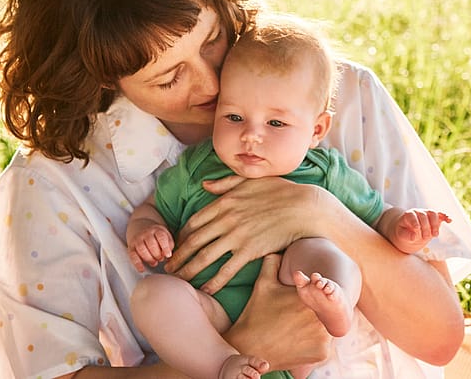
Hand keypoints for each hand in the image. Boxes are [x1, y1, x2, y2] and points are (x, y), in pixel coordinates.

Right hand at [127, 221, 173, 272]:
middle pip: (151, 244)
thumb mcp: (166, 236)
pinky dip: (137, 263)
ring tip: (154, 262)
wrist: (141, 227)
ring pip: (142, 250)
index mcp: (157, 230)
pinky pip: (132, 255)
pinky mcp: (131, 247)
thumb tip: (168, 256)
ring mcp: (137, 240)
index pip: (161, 237)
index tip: (168, 255)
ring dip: (149, 259)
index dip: (165, 247)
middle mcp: (146, 233)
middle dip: (157, 255)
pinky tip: (142, 269)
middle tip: (160, 259)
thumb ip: (169, 245)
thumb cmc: (157, 236)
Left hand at [165, 176, 337, 292]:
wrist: (303, 207)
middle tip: (166, 268)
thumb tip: (204, 185)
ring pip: (204, 257)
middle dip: (177, 257)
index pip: (194, 222)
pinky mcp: (250, 251)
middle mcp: (226, 220)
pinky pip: (226, 270)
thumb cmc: (280, 191)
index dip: (181, 236)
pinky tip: (205, 290)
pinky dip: (213, 281)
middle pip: (193, 242)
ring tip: (178, 281)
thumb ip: (224, 183)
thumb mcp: (249, 181)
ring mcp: (237, 237)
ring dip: (188, 271)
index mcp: (224, 203)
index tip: (175, 246)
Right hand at [224, 254, 330, 369]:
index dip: (315, 295)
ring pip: (328, 328)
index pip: (322, 291)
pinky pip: (324, 345)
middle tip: (300, 318)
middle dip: (318, 312)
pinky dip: (315, 345)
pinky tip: (299, 343)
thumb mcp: (262, 284)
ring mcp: (322, 335)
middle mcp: (319, 314)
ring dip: (318, 329)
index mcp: (308, 296)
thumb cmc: (255, 314)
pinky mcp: (322, 352)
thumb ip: (272, 263)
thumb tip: (278, 252)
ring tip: (299, 331)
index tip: (303, 301)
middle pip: (327, 310)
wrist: (248, 349)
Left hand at [392, 209, 450, 253]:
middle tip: (425, 238)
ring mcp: (427, 214)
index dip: (414, 221)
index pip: (412, 215)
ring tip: (435, 235)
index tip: (416, 229)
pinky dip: (445, 217)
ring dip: (435, 224)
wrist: (408, 230)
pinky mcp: (434, 218)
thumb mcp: (401, 235)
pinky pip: (440, 215)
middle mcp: (418, 212)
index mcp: (408, 215)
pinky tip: (450, 220)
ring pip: (433, 214)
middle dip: (426, 227)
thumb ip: (406, 235)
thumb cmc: (403, 232)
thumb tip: (414, 236)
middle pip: (424, 216)